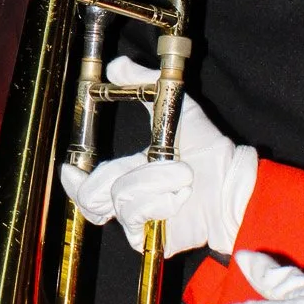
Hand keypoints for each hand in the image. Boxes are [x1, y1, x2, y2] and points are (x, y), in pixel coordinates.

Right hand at [60, 61, 256, 256]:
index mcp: (127, 173)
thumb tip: (116, 64)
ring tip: (183, 177)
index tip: (72, 170)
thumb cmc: (208, 148)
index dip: (74, 180)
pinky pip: (138, 217)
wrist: (231, 182)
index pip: (85, 185)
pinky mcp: (150, 238)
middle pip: (93, 195)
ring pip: (120, 199)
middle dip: (128, 172)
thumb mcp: (172, 106)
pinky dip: (161, 202)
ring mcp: (138, 221)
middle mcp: (128, 200)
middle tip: (160, 161)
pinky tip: (180, 199)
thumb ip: (142, 84)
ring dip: (156, 181)